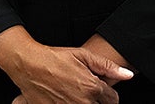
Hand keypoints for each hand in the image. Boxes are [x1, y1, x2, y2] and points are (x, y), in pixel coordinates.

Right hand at [0, 27, 132, 103]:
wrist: (27, 64)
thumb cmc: (53, 58)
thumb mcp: (82, 55)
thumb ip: (107, 66)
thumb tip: (128, 75)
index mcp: (92, 87)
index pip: (112, 99)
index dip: (108, 94)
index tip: (102, 91)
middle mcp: (83, 102)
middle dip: (97, 101)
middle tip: (85, 92)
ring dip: (85, 102)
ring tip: (74, 94)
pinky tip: (64, 98)